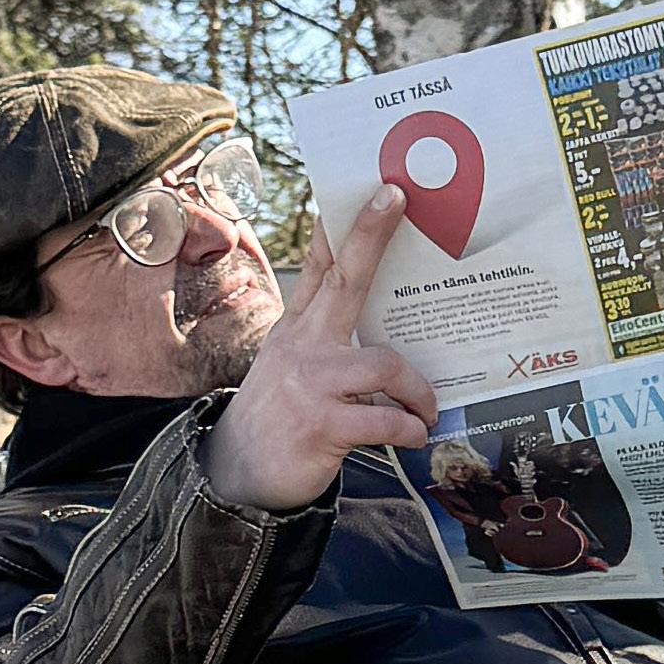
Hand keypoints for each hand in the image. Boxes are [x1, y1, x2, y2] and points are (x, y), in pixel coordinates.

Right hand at [204, 187, 441, 510]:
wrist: (237, 474)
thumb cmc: (280, 417)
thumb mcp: (290, 365)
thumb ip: (327, 340)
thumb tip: (380, 324)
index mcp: (298, 328)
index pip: (321, 266)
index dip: (343, 227)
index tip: (371, 188)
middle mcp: (302, 346)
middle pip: (343, 279)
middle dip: (370, 236)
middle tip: (397, 200)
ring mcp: (310, 383)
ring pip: (385, 365)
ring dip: (419, 392)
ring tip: (426, 411)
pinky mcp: (321, 425)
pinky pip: (384, 421)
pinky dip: (408, 430)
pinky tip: (414, 436)